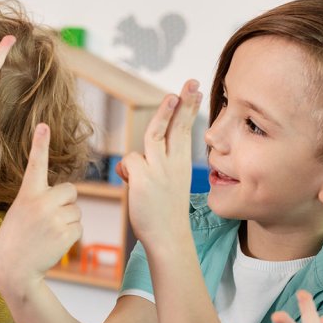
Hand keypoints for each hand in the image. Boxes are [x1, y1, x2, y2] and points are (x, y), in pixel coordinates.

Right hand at [0, 123, 80, 293]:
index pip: (35, 164)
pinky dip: (70, 235)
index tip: (43, 125)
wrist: (12, 269)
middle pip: (70, 190)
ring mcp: (54, 217)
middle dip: (66, 202)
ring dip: (67, 221)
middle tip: (49, 218)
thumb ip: (41, 199)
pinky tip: (54, 243)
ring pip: (76, 210)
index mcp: (27, 194)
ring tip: (47, 234)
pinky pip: (79, 227)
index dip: (40, 144)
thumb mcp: (20, 211)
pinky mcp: (66, 233)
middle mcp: (41, 202)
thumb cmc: (16, 239)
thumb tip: (70, 196)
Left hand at [117, 80, 201, 247]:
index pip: (185, 131)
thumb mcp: (163, 186)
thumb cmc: (163, 214)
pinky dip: (126, 169)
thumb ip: (147, 169)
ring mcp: (160, 170)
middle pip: (177, 126)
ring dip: (164, 114)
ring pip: (155, 134)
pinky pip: (130, 160)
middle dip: (184, 102)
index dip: (189, 109)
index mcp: (181, 165)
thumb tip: (127, 164)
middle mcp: (173, 164)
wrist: (168, 238)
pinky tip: (129, 181)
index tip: (195, 90)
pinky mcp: (144, 178)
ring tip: (171, 96)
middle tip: (191, 83)